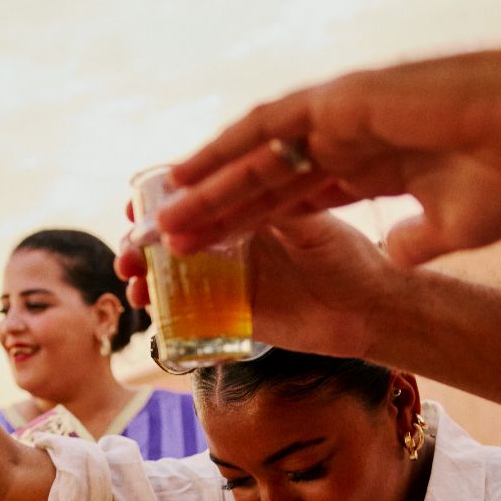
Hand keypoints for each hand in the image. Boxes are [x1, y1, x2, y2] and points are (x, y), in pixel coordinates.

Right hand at [117, 211, 400, 358]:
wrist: (372, 312)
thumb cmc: (353, 258)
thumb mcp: (315, 226)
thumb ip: (278, 210)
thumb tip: (242, 185)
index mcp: (250, 205)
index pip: (194, 195)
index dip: (159, 201)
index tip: (136, 209)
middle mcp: (235, 238)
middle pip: (173, 234)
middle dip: (141, 241)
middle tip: (128, 254)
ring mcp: (232, 277)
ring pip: (174, 274)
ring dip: (147, 276)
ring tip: (134, 285)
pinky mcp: (237, 315)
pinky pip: (191, 314)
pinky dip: (167, 314)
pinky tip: (150, 315)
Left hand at [153, 49, 500, 267]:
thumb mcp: (455, 226)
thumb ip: (416, 241)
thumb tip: (395, 256)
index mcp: (373, 165)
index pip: (297, 199)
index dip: (255, 226)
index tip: (218, 255)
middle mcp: (347, 137)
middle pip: (265, 182)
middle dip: (217, 214)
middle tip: (169, 244)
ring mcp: (338, 117)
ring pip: (255, 158)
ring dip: (208, 190)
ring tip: (162, 220)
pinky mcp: (338, 103)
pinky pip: (264, 131)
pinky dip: (223, 153)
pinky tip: (186, 175)